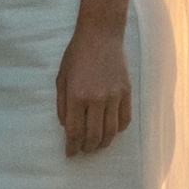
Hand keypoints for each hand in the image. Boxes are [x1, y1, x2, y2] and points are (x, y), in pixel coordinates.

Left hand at [55, 23, 132, 158]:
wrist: (101, 35)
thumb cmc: (77, 54)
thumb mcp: (61, 78)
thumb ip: (62, 105)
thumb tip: (66, 127)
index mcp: (77, 95)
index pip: (75, 131)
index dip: (72, 146)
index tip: (70, 154)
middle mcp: (96, 98)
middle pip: (93, 136)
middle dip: (87, 148)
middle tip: (83, 151)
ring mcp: (114, 96)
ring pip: (111, 131)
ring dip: (103, 143)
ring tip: (97, 146)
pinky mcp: (126, 92)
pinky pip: (125, 119)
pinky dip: (119, 130)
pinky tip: (112, 131)